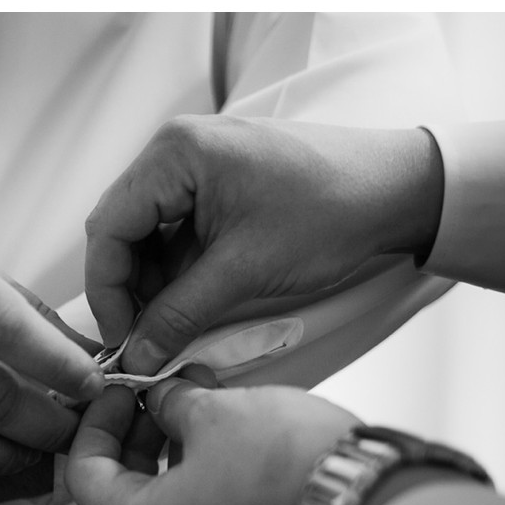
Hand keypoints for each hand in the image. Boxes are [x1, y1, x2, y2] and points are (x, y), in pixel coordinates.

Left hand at [65, 374, 357, 504]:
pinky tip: (230, 431)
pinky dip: (204, 472)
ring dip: (175, 447)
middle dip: (139, 432)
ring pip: (168, 501)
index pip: (85, 476)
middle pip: (126, 491)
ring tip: (202, 399)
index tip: (118, 389)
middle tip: (159, 388)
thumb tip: (161, 398)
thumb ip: (172, 403)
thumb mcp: (216, 414)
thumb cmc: (286, 467)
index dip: (95, 423)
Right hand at [83, 116, 442, 373]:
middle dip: (130, 289)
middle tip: (142, 342)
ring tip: (173, 329)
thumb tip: (136, 355)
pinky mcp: (222, 181)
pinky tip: (195, 305)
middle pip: (124, 228)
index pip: (108, 227)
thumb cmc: (330, 213)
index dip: (107, 291)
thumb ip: (179, 314)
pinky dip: (183, 270)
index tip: (120, 341)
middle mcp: (178, 148)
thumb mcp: (244, 272)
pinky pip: (182, 229)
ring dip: (157, 283)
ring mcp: (200, 162)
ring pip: (152, 234)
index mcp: (175, 153)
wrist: (397, 189)